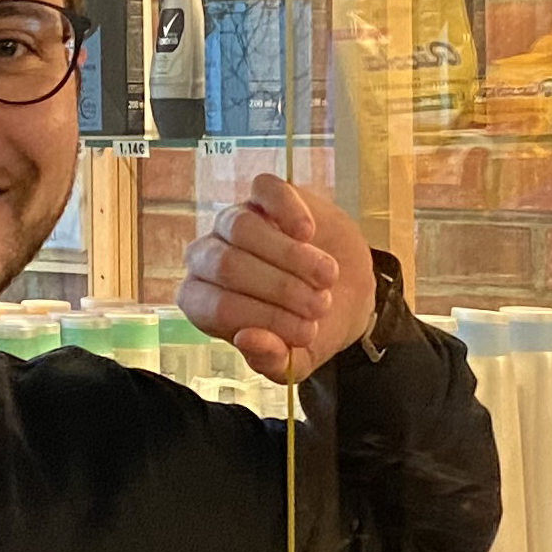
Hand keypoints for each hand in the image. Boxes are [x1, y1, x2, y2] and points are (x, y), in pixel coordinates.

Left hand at [179, 173, 375, 384]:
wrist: (347, 293)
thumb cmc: (310, 327)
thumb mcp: (296, 360)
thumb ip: (271, 361)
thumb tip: (246, 339)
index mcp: (205, 303)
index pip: (215, 307)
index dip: (263, 319)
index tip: (307, 333)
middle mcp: (208, 259)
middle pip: (226, 265)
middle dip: (280, 289)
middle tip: (320, 307)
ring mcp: (233, 222)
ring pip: (242, 227)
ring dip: (291, 257)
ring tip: (327, 278)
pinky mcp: (264, 195)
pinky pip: (264, 190)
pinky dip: (288, 211)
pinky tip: (309, 233)